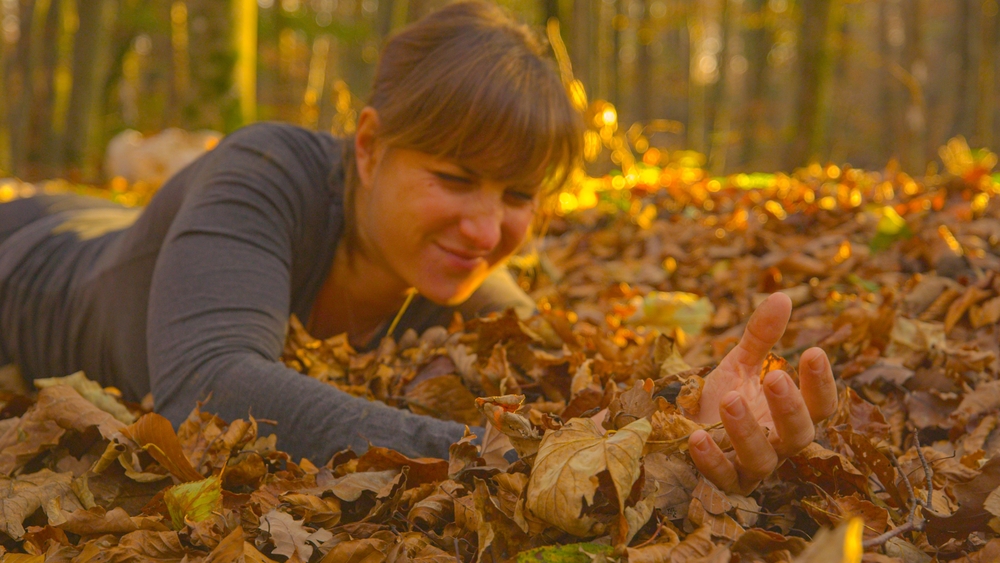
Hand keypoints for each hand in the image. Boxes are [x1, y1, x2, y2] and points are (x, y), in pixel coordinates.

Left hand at [686, 293, 837, 494]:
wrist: (681, 426)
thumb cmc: (720, 397)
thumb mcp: (740, 364)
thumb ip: (761, 337)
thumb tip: (783, 296)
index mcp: (791, 415)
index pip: (820, 405)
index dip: (821, 382)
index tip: (813, 351)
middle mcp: (779, 444)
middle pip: (799, 434)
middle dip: (789, 406)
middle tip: (776, 375)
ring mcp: (751, 467)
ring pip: (762, 458)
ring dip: (747, 430)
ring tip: (730, 399)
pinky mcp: (723, 481)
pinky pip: (722, 477)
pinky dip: (711, 460)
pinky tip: (697, 437)